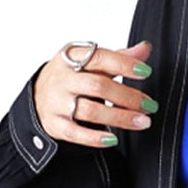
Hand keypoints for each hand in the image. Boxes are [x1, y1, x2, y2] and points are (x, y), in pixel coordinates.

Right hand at [31, 39, 156, 147]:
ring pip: (90, 111)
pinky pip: (76, 134)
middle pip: (98, 86)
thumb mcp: (90, 62)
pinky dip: (95, 138)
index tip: (145, 72)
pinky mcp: (55, 124)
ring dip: (120, 118)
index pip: (100, 58)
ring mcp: (57, 102)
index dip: (124, 64)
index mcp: (71, 57)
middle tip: (149, 105)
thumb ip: (118, 58)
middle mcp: (63, 78)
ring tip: (142, 122)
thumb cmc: (70, 78)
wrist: (38, 96)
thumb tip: (145, 48)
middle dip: (127, 97)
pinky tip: (113, 139)